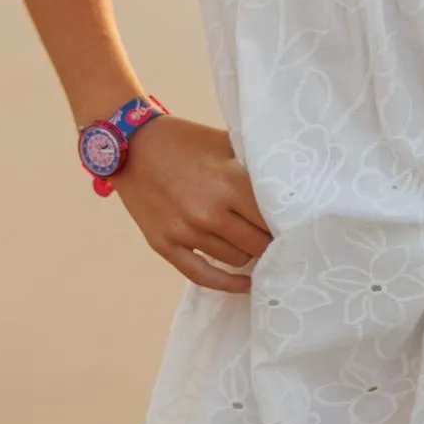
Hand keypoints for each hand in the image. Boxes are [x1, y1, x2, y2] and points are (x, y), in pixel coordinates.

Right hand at [113, 115, 272, 293]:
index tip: (293, 222)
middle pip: (258, 243)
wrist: (131, 144)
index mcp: (229, 183)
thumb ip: (252, 162)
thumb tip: (284, 180)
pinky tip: (246, 283)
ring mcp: (186, 232)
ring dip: (249, 253)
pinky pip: (203, 276)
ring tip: (257, 245)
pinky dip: (227, 284)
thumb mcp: (223, 141)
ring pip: (236, 259)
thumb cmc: (182, 139)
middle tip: (278, 236)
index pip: (271, 217)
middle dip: (270, 240)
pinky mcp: (165, 246)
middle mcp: (210, 212)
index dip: (286, 221)